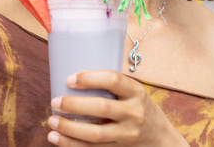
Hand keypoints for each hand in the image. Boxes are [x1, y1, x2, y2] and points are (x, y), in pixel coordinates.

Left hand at [47, 71, 189, 145]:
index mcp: (136, 91)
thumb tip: (72, 75)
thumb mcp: (134, 92)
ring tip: (52, 120)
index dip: (89, 78)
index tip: (69, 79)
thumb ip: (112, 85)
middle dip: (74, 104)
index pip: (113, 79)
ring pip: (95, 133)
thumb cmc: (140, 108)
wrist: (161, 139)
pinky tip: (55, 138)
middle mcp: (134, 112)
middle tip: (55, 101)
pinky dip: (71, 144)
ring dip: (69, 128)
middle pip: (101, 107)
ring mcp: (127, 134)